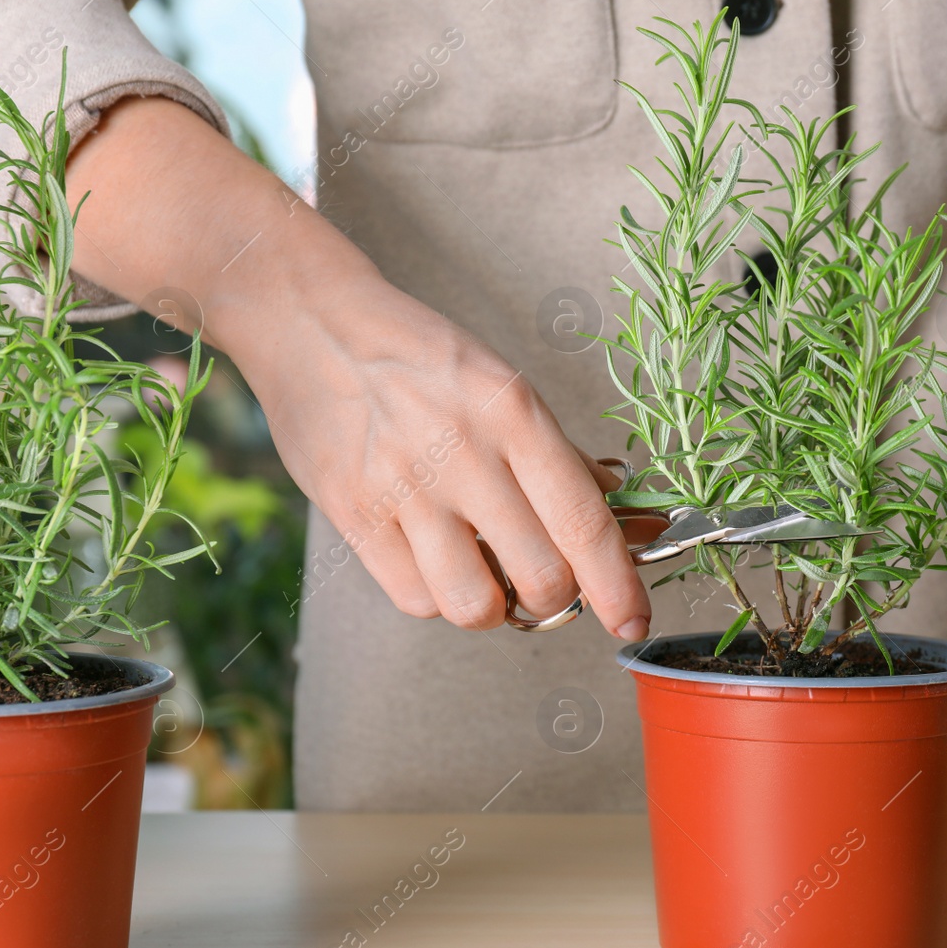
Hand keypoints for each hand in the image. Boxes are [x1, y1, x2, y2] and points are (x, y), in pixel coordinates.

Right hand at [250, 279, 649, 636]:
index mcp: (515, 415)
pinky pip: (416, 598)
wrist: (313, 324)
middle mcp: (464, 453)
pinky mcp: (354, 514)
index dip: (618, 587)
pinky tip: (436, 558)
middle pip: (541, 579)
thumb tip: (628, 521)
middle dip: (557, 600)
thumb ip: (563, 460)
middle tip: (548, 581)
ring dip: (494, 606)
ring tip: (486, 571)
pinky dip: (437, 594)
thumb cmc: (423, 359)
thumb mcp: (507, 388)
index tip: (633, 623)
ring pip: (475, 606)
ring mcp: (404, 488)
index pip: (584, 523)